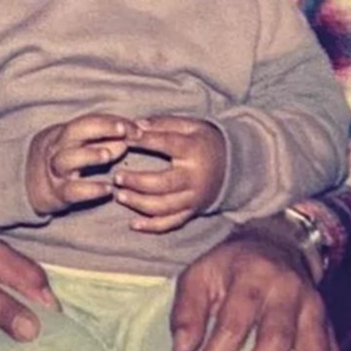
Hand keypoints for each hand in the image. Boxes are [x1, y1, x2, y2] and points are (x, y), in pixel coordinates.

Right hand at [26, 111, 137, 215]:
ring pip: (67, 159)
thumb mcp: (80, 147)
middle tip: (123, 131)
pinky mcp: (57, 194)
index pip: (90, 120)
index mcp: (65, 133)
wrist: (26, 185)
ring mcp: (55, 171)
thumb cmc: (63, 160)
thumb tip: (133, 135)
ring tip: (108, 155)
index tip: (137, 127)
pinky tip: (108, 189)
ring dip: (90, 155)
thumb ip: (106, 140)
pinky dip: (90, 190)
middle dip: (101, 128)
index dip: (113, 121)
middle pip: (75, 131)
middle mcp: (58, 148)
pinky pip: (72, 191)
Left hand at [113, 114, 225, 232]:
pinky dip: (151, 226)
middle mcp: (194, 177)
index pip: (167, 144)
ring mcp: (193, 198)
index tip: (125, 137)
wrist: (233, 165)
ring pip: (163, 207)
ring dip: (138, 203)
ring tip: (119, 195)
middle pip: (162, 184)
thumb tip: (136, 124)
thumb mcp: (190, 126)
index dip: (145, 141)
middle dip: (137, 182)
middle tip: (117, 177)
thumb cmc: (205, 141)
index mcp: (193, 151)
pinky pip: (171, 223)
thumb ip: (163, 124)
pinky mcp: (192, 211)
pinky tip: (133, 224)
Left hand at [170, 226, 342, 350]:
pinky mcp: (328, 321)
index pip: (231, 324)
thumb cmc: (231, 267)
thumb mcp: (201, 272)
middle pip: (273, 339)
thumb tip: (182, 350)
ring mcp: (312, 305)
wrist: (276, 243)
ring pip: (313, 350)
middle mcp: (286, 290)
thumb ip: (188, 308)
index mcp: (250, 276)